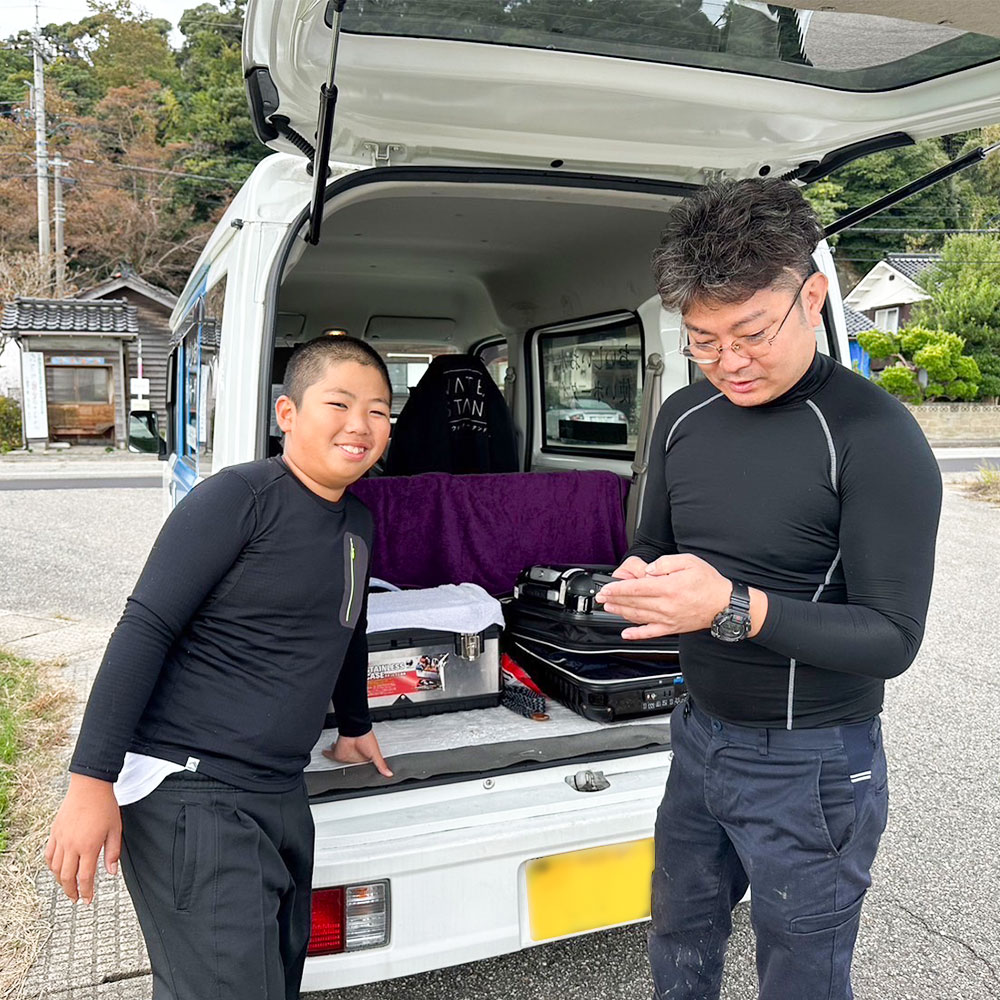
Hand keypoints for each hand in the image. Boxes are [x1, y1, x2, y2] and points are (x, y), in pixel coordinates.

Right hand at [44, 774, 121, 903]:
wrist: (90, 787)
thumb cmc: (105, 806)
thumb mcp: (115, 829)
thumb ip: (112, 853)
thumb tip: (111, 873)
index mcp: (89, 847)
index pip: (85, 877)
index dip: (86, 891)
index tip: (87, 900)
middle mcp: (72, 846)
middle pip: (67, 877)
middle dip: (71, 891)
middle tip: (76, 899)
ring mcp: (61, 839)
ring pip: (55, 868)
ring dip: (60, 881)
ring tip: (67, 887)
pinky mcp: (55, 832)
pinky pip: (49, 854)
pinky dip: (51, 865)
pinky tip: (56, 869)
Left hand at [322, 730, 392, 777]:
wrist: (356, 730)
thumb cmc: (366, 738)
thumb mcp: (376, 753)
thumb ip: (381, 764)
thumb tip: (389, 773)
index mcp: (363, 757)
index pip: (361, 765)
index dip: (360, 769)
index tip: (360, 774)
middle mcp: (353, 756)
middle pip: (350, 764)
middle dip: (349, 765)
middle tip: (348, 769)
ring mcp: (345, 755)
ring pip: (341, 761)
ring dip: (338, 762)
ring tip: (337, 764)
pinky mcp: (337, 753)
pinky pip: (330, 755)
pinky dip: (327, 754)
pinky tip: (324, 753)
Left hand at [596, 553, 731, 639]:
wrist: (725, 605)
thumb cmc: (709, 582)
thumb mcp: (689, 562)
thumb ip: (666, 563)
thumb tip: (649, 570)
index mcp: (669, 587)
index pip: (637, 588)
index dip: (618, 588)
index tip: (606, 588)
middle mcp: (666, 605)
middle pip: (634, 603)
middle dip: (614, 600)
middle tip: (601, 598)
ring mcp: (668, 619)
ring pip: (639, 617)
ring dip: (621, 613)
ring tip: (609, 608)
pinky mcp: (672, 628)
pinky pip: (651, 633)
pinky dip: (637, 634)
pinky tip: (626, 634)